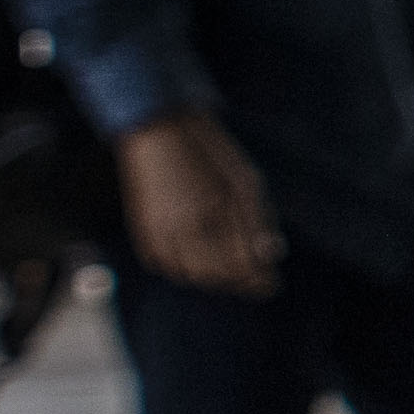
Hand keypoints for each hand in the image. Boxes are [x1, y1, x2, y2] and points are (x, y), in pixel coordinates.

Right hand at [117, 112, 281, 296]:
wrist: (158, 129)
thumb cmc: (209, 151)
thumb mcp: (245, 180)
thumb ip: (257, 220)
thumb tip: (272, 256)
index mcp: (211, 213)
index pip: (238, 265)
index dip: (258, 279)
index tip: (271, 284)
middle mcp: (180, 227)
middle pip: (214, 275)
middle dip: (238, 281)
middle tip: (257, 281)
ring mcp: (156, 230)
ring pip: (188, 274)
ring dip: (212, 277)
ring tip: (232, 270)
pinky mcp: (141, 229)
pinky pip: (163, 264)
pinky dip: (184, 268)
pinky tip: (201, 260)